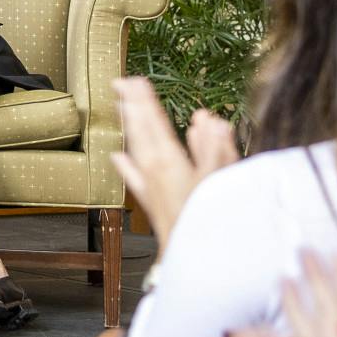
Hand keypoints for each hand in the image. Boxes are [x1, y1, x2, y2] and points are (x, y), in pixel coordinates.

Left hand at [109, 76, 236, 252]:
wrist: (191, 257)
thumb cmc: (210, 217)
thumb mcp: (220, 180)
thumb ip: (215, 147)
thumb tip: (206, 118)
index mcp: (168, 160)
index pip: (153, 121)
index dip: (144, 99)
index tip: (135, 79)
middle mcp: (152, 169)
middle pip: (139, 129)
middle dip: (131, 105)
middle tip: (121, 82)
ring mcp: (147, 184)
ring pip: (134, 147)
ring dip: (129, 126)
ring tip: (121, 107)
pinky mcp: (147, 200)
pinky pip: (133, 175)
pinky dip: (125, 163)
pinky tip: (116, 156)